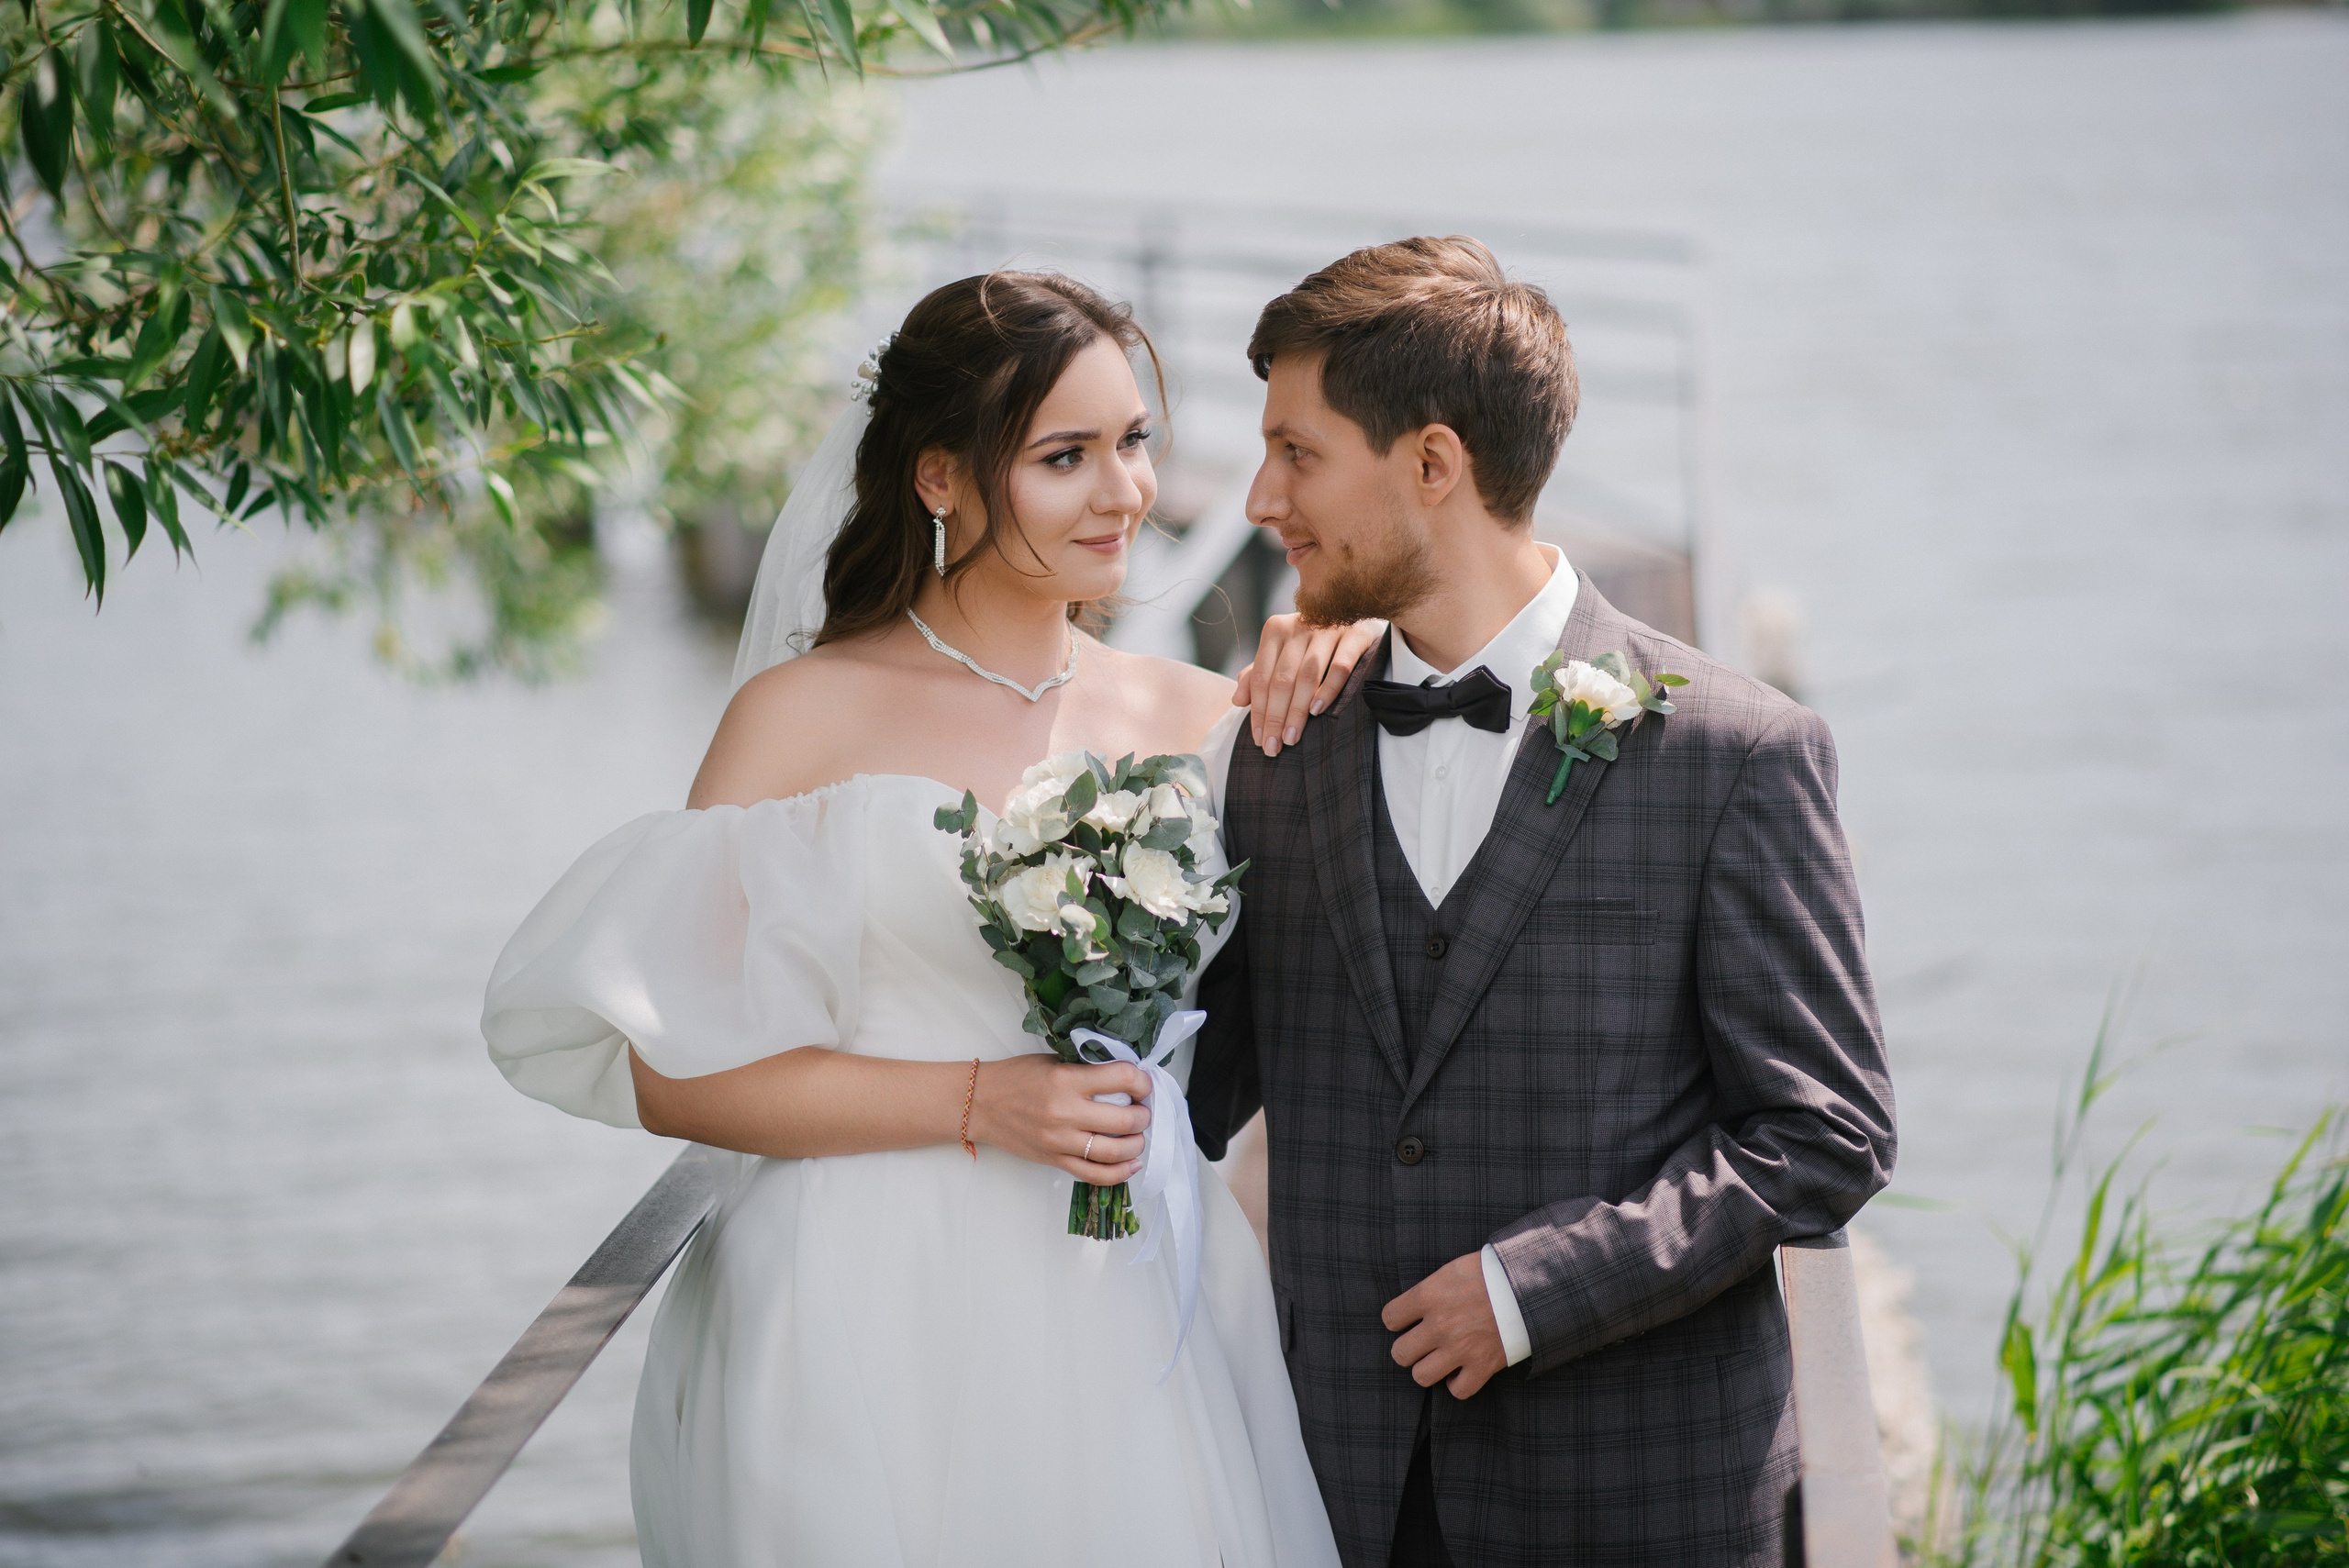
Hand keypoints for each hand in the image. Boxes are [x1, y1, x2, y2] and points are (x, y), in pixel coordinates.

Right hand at [967, 1054, 1151, 1185]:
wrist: (981, 1104)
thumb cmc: (1017, 1077)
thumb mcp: (1054, 1061)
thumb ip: (1087, 1069)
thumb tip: (1127, 1078)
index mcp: (1067, 1080)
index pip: (1123, 1079)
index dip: (1143, 1082)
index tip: (1144, 1084)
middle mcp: (1065, 1113)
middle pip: (1125, 1120)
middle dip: (1143, 1115)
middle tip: (1142, 1110)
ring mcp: (1061, 1141)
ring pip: (1115, 1152)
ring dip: (1137, 1144)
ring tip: (1137, 1135)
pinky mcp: (1055, 1161)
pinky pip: (1095, 1175)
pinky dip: (1120, 1173)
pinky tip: (1132, 1164)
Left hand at [1234, 615, 1386, 756]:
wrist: (1356, 616)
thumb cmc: (1312, 644)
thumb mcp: (1282, 655)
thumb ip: (1258, 675)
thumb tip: (1237, 701)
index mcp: (1276, 631)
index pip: (1260, 677)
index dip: (1258, 711)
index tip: (1258, 739)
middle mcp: (1299, 626)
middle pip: (1281, 680)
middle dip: (1275, 717)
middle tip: (1273, 747)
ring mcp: (1328, 629)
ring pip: (1307, 676)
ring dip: (1297, 710)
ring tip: (1291, 738)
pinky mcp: (1354, 636)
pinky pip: (1340, 667)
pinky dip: (1328, 690)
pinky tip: (1317, 711)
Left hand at [1382, 1252, 1507, 1399]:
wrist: (1529, 1283)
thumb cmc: (1491, 1271)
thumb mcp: (1453, 1269)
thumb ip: (1430, 1289)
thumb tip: (1414, 1306)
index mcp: (1429, 1295)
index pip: (1390, 1318)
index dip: (1397, 1320)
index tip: (1407, 1319)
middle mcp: (1439, 1325)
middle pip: (1400, 1353)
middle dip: (1408, 1348)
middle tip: (1422, 1342)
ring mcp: (1460, 1348)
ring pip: (1421, 1376)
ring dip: (1428, 1368)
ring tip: (1438, 1358)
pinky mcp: (1483, 1365)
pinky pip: (1458, 1391)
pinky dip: (1458, 1383)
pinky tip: (1461, 1370)